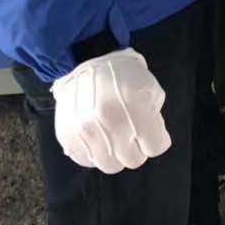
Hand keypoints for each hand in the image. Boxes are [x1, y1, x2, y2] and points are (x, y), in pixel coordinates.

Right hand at [51, 48, 170, 173]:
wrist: (84, 59)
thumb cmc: (122, 72)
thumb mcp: (149, 85)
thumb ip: (154, 114)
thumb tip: (151, 136)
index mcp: (135, 109)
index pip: (155, 147)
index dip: (157, 139)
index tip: (152, 133)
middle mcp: (110, 124)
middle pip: (133, 160)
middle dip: (137, 148)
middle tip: (132, 135)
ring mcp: (86, 133)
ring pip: (110, 165)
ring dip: (116, 154)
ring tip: (114, 138)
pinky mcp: (68, 137)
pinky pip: (86, 160)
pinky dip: (95, 153)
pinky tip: (97, 139)